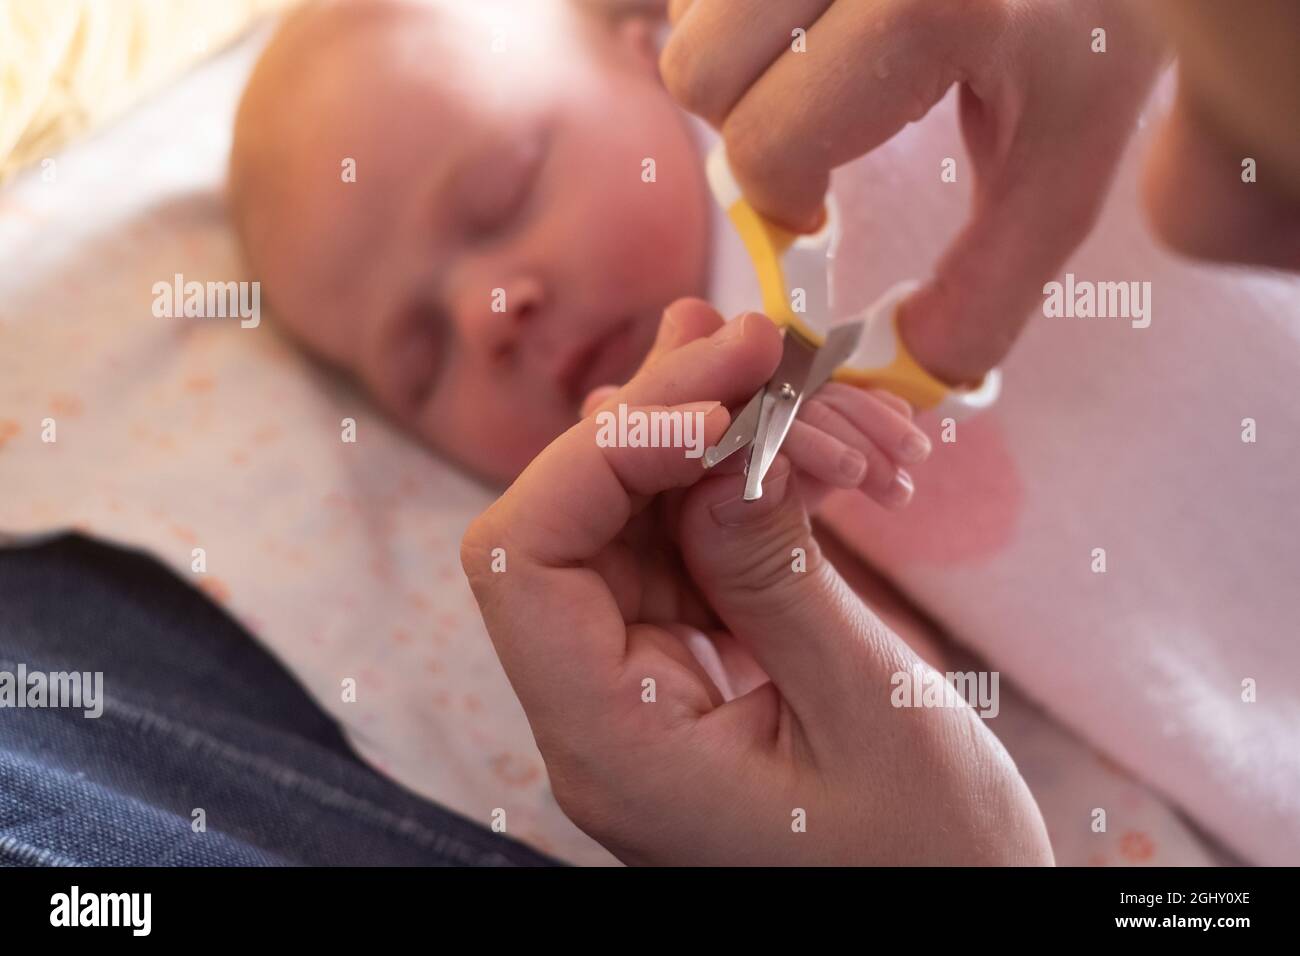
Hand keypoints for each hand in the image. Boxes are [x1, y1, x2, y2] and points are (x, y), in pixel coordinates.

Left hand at [463, 303, 1052, 864]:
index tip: (720, 392)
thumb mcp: (870, 715)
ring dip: (730, 439)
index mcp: (613, 745)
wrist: (958, 924)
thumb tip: (720, 447)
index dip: (601, 450)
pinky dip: (755, 484)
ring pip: (641, 514)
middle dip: (676, 415)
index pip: (523, 559)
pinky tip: (817, 440)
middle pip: (580, 516)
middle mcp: (604, 707)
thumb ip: (776, 575)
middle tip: (776, 348)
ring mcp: (645, 681)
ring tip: (828, 396)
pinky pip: (693, 543)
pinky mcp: (694, 660)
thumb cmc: (927, 866)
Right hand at [661, 0, 1165, 384]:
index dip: (782, 205)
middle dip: (744, 130)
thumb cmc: (1106, 31)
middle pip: (698, 69)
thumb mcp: (1066, 172)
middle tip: (812, 138)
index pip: (766, 146)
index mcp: (929, 8)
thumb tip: (903, 376)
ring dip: (736, 66)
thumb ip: (986, 292)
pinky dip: (740, 16)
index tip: (817, 215)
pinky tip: (813, 30)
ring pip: (688, 12)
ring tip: (819, 72)